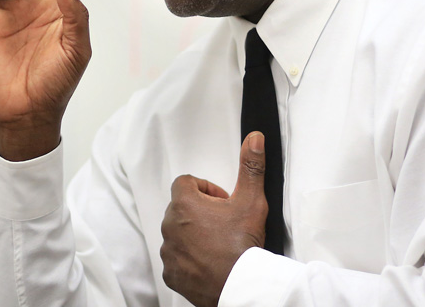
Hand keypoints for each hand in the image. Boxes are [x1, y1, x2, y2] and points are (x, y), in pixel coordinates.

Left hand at [160, 132, 268, 306]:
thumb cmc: (243, 245)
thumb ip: (250, 167)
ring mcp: (169, 252)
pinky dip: (189, 259)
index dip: (205, 189)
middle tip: (224, 222)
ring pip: (178, 234)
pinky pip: (176, 260)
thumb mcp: (251, 200)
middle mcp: (170, 226)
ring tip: (218, 243)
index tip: (222, 201)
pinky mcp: (172, 273)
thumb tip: (254, 139)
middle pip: (181, 208)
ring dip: (193, 234)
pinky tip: (209, 261)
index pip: (185, 183)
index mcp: (184, 204)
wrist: (241, 285)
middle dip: (200, 211)